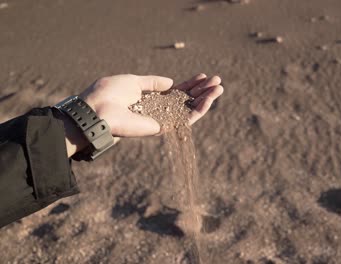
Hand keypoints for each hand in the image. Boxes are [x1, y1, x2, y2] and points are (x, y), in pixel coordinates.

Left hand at [58, 74, 222, 156]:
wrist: (99, 110)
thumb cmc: (110, 93)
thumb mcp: (133, 81)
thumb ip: (153, 82)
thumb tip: (171, 82)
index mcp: (150, 99)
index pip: (176, 91)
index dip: (190, 84)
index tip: (203, 76)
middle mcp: (158, 110)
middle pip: (186, 100)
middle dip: (202, 90)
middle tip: (218, 81)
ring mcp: (163, 119)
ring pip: (190, 110)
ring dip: (206, 99)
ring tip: (220, 87)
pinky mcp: (164, 127)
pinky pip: (186, 119)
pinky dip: (200, 108)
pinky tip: (210, 98)